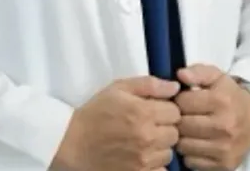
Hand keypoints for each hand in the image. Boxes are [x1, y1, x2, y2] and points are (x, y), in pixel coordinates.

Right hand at [53, 76, 181, 170]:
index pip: (175, 112)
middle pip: (175, 133)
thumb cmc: (97, 111)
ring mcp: (144, 160)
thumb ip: (149, 85)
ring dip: (160, 146)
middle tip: (149, 124)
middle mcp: (148, 138)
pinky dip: (155, 164)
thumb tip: (176, 87)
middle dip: (165, 127)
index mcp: (144, 113)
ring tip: (144, 140)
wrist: (74, 142)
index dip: (166, 109)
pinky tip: (142, 155)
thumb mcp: (119, 88)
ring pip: (169, 153)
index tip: (155, 109)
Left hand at [174, 65, 249, 170]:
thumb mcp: (216, 76)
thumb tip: (180, 75)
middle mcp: (224, 126)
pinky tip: (196, 143)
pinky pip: (192, 162)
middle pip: (182, 125)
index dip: (179, 99)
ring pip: (184, 145)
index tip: (183, 100)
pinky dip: (190, 153)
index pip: (183, 102)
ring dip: (182, 137)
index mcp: (221, 101)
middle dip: (178, 119)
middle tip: (183, 115)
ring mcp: (225, 148)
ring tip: (188, 129)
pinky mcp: (225, 164)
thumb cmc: (229, 94)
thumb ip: (198, 72)